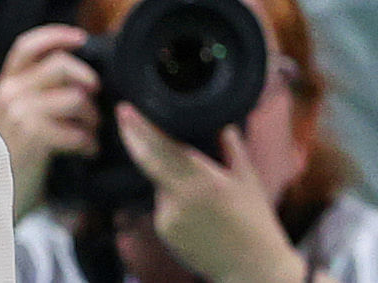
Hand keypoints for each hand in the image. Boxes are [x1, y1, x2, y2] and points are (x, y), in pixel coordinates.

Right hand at [0, 24, 100, 217]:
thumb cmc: (15, 155)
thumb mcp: (20, 115)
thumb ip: (39, 91)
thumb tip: (83, 74)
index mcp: (7, 83)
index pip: (28, 45)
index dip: (56, 35)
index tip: (82, 38)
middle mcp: (8, 93)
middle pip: (61, 65)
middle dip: (88, 80)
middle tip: (96, 99)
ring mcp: (18, 114)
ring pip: (74, 98)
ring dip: (92, 116)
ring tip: (93, 131)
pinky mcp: (30, 138)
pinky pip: (74, 131)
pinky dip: (87, 142)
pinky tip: (88, 151)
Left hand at [118, 111, 309, 282]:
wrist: (251, 266)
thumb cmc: (255, 220)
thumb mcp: (248, 177)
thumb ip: (232, 147)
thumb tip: (222, 124)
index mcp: (203, 180)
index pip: (162, 149)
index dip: (140, 128)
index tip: (125, 110)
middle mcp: (180, 198)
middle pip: (147, 162)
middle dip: (132, 137)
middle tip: (122, 115)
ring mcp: (169, 217)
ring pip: (159, 183)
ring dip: (165, 173)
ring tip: (194, 179)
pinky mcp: (165, 231)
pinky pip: (162, 203)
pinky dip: (172, 195)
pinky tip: (194, 204)